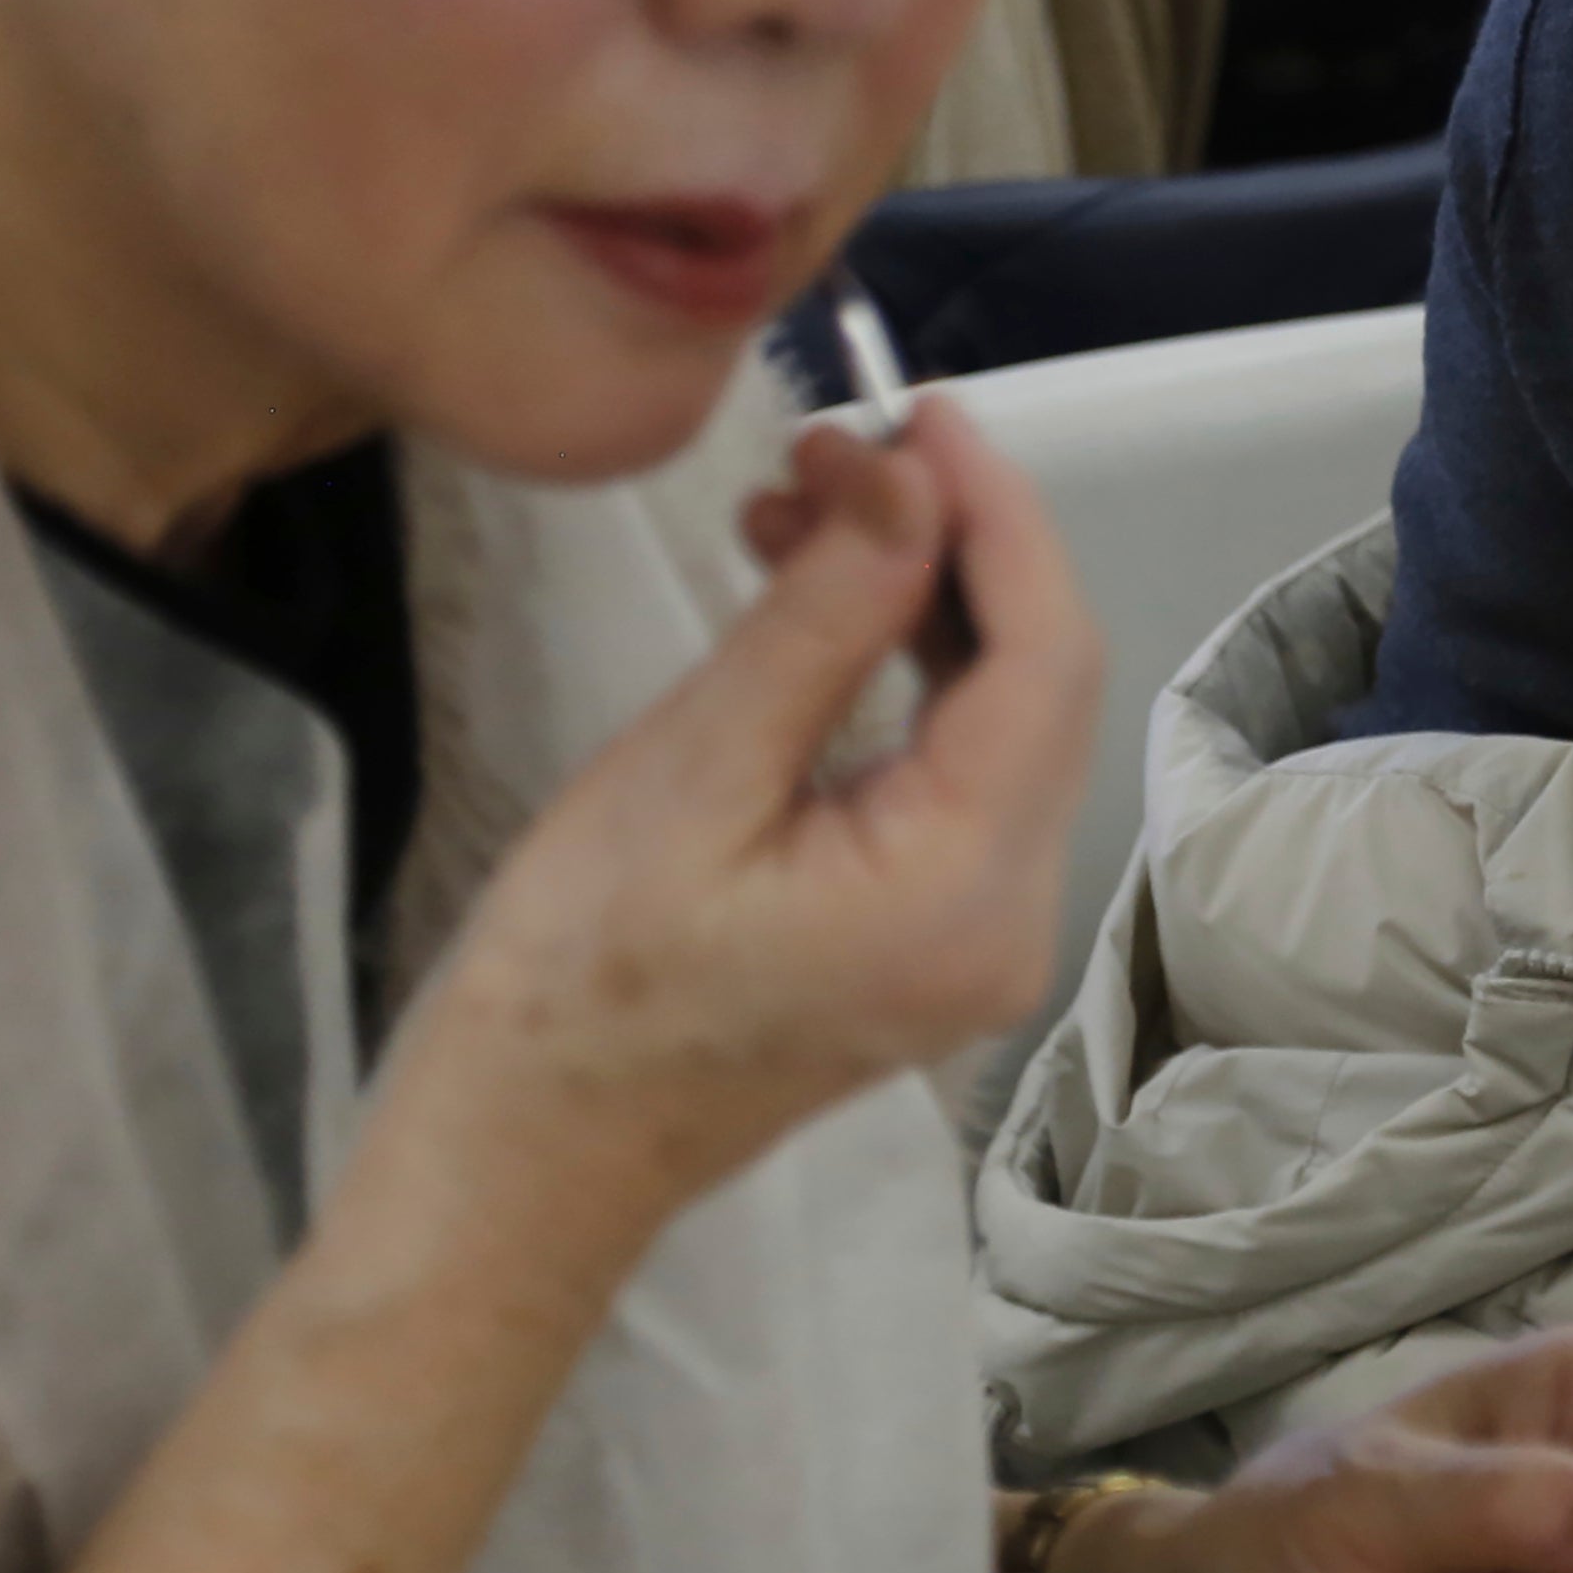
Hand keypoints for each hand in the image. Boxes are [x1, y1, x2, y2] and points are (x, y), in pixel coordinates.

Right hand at [392, 404, 1098, 1233]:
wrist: (527, 1163)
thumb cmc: (575, 987)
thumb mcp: (691, 774)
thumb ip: (824, 620)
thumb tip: (911, 476)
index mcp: (967, 891)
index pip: (1045, 657)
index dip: (996, 515)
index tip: (923, 410)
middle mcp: (1011, 917)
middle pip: (1039, 681)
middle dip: (951, 542)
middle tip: (837, 444)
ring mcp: (983, 932)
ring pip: (999, 714)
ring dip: (918, 595)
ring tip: (800, 500)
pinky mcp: (937, 930)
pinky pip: (956, 767)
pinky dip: (902, 671)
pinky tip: (815, 593)